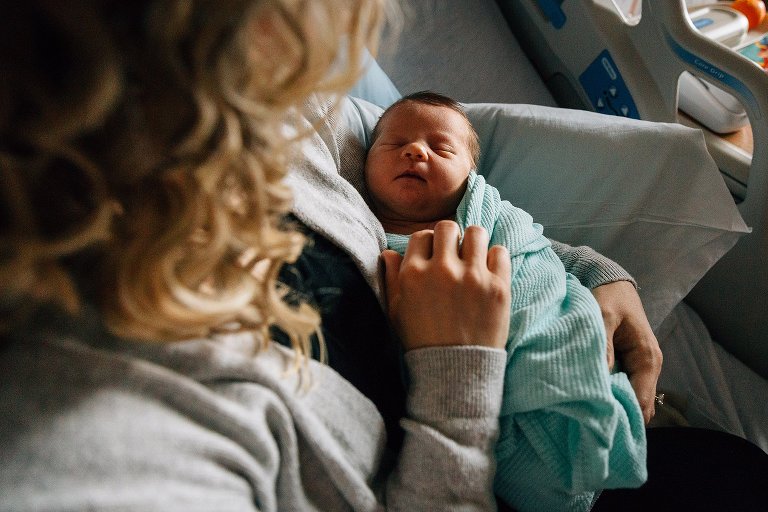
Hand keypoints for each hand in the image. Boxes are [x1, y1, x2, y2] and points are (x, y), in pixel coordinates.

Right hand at [381, 221, 510, 350]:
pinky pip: (500, 252)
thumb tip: (389, 252)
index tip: (433, 256)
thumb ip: (391, 278)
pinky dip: (494, 257)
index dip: (427, 244)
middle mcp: (442, 270)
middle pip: (447, 227)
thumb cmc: (422, 341)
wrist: (454, 371)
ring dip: (473, 242)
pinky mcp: (498, 287)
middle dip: (449, 238)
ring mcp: (472, 277)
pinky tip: (488, 271)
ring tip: (473, 258)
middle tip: (453, 254)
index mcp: (413, 274)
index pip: (421, 236)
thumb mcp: (395, 311)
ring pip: (476, 232)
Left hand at [592, 281, 662, 423]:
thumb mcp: (603, 316)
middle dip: (617, 413)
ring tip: (587, 412)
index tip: (600, 423)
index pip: (642, 400)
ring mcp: (637, 368)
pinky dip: (609, 393)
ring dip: (612, 404)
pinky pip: (622, 387)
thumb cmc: (609, 297)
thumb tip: (601, 376)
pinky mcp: (627, 365)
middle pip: (638, 404)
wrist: (612, 283)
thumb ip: (604, 345)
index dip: (624, 414)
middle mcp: (647, 367)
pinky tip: (590, 398)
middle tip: (589, 422)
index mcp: (648, 358)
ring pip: (629, 398)